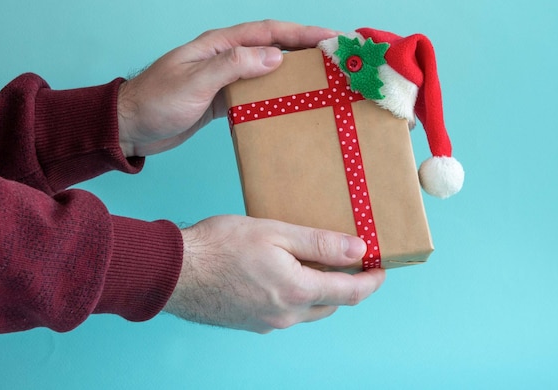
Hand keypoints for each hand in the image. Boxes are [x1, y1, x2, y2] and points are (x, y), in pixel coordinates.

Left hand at [117, 20, 337, 156]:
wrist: (131, 127)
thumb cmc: (156, 102)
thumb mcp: (194, 82)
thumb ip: (233, 67)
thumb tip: (276, 58)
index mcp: (219, 44)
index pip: (268, 32)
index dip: (301, 32)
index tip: (331, 36)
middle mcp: (226, 57)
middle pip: (274, 47)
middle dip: (305, 49)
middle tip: (337, 58)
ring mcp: (226, 79)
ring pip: (268, 70)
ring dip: (295, 73)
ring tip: (324, 79)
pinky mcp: (224, 100)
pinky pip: (258, 93)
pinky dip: (277, 95)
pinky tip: (294, 104)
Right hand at [163, 215, 385, 332]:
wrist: (174, 272)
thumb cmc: (220, 247)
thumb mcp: (276, 233)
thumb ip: (320, 244)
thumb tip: (358, 250)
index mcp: (297, 292)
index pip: (350, 293)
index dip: (371, 281)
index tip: (383, 269)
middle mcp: (287, 315)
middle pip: (331, 303)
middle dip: (347, 285)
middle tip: (352, 261)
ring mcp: (268, 323)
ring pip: (309, 309)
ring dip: (321, 290)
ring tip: (318, 264)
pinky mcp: (251, 323)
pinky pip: (286, 312)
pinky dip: (297, 295)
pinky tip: (285, 274)